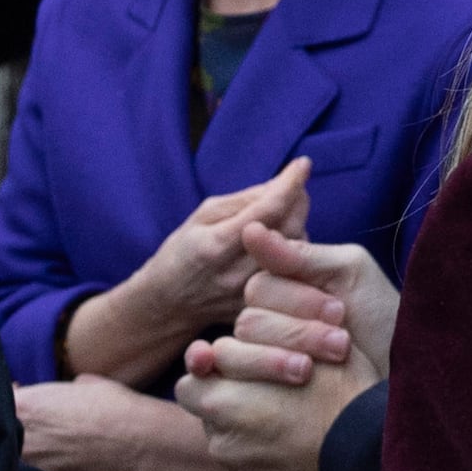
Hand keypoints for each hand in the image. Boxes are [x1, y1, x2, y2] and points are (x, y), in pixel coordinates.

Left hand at [12, 375, 214, 470]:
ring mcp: (31, 462)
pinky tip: (55, 457)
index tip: (15, 393)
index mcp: (24, 404)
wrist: (138, 441)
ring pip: (9, 452)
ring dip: (19, 445)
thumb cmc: (112, 407)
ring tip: (45, 439)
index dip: (5, 396)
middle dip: (8, 420)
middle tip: (30, 418)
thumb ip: (51, 391)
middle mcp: (20, 435)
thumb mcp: (79, 383)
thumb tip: (48, 396)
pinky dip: (35, 465)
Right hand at [61, 159, 311, 383]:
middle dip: (297, 202)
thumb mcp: (201, 217)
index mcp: (216, 245)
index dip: (289, 184)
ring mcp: (254, 293)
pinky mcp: (265, 304)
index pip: (267, 210)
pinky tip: (282, 241)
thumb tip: (282, 183)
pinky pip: (294, 270)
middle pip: (290, 229)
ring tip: (282, 216)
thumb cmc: (182, 253)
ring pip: (297, 250)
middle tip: (291, 190)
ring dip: (297, 224)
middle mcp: (238, 272)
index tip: (303, 164)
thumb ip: (243, 200)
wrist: (168, 306)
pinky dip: (295, 249)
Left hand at [177, 332, 379, 470]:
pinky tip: (300, 460)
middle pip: (209, 416)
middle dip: (231, 406)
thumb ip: (249, 342)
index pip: (193, 381)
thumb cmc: (344, 393)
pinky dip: (269, 470)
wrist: (373, 460)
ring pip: (231, 448)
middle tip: (271, 401)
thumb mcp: (304, 345)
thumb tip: (208, 350)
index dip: (219, 373)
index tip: (248, 374)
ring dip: (251, 438)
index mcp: (220, 401)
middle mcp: (220, 442)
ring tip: (294, 431)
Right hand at [227, 220, 398, 385]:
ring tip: (326, 364)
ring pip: (237, 351)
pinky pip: (223, 379)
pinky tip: (249, 372)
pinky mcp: (256, 393)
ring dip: (280, 357)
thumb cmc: (381, 321)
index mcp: (283, 289)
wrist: (402, 377)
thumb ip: (301, 255)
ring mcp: (258, 359)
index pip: (261, 287)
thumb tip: (249, 230)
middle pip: (249, 320)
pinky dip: (229, 372)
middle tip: (342, 342)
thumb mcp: (350, 275)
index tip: (340, 311)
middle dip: (297, 331)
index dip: (297, 300)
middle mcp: (265, 322)